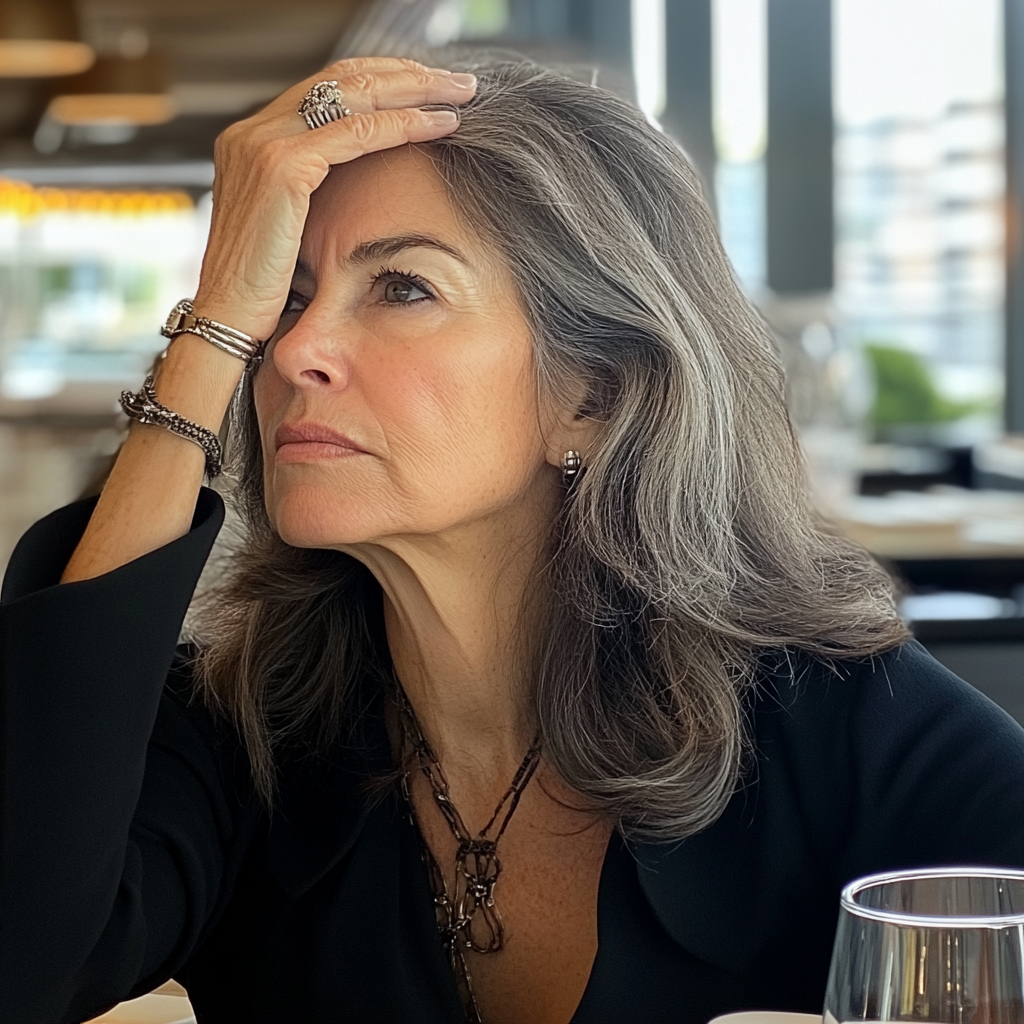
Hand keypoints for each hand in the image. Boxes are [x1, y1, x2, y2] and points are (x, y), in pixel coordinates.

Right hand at [192, 57, 475, 341]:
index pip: (328, 86)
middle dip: (407, 74)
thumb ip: (313, 195)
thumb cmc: (265, 290)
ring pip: (354, 95)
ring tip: (460, 95)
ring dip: (415, 90)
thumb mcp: (289, 229)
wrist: (229, 319)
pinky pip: (356, 133)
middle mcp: (252, 130)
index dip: (385, 80)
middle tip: (457, 80)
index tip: (430, 87)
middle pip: (344, 77)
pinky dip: (402, 124)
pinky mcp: (281, 167)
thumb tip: (359, 186)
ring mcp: (262, 143)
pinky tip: (438, 125)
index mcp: (253, 139)